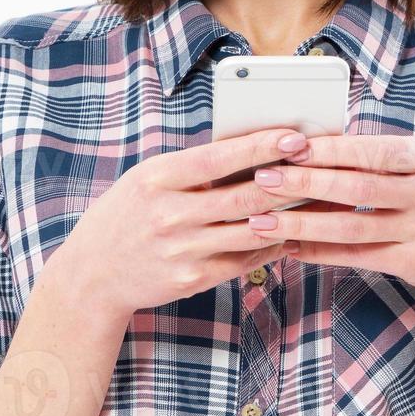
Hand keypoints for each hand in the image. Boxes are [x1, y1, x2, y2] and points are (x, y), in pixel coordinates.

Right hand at [42, 127, 311, 322]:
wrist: (92, 275)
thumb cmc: (127, 215)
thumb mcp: (148, 179)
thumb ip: (193, 168)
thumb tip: (248, 148)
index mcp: (159, 178)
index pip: (220, 157)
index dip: (261, 145)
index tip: (294, 136)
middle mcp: (171, 214)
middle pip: (244, 194)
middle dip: (288, 179)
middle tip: (321, 166)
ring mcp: (182, 250)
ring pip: (251, 229)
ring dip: (289, 215)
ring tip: (317, 200)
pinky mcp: (192, 279)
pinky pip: (243, 260)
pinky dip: (270, 246)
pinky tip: (289, 234)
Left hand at [245, 134, 414, 296]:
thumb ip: (374, 158)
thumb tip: (307, 144)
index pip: (371, 150)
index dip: (329, 150)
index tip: (288, 147)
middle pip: (358, 187)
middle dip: (306, 183)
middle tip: (264, 179)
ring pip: (352, 226)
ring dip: (302, 224)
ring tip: (263, 221)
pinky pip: (359, 255)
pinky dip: (320, 252)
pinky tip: (290, 247)